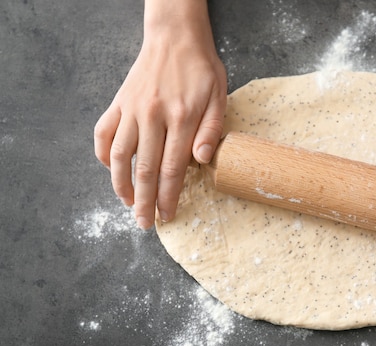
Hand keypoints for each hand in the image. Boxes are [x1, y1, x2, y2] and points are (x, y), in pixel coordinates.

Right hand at [94, 3, 226, 228]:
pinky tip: (111, 170)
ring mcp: (132, 110)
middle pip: (145, 170)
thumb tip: (201, 161)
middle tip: (145, 224)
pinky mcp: (118, 103)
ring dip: (122, 185)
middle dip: (145, 202)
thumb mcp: (219, 97)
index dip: (169, 197)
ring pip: (118, 156)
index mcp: (182, 118)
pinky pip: (103, 133)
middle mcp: (153, 116)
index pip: (173, 169)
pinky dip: (103, 155)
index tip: (167, 216)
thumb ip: (211, 130)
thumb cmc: (202, 70)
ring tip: (128, 204)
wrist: (175, 38)